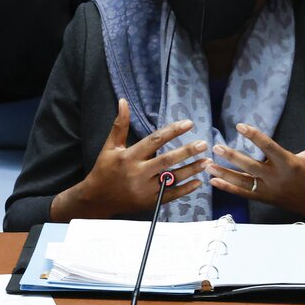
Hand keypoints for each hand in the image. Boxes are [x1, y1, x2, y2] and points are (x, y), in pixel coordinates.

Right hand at [51, 99, 209, 220]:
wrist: (97, 198)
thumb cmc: (104, 169)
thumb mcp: (110, 147)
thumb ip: (120, 125)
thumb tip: (123, 101)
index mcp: (129, 157)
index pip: (155, 141)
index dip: (172, 131)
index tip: (189, 123)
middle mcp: (138, 173)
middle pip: (167, 160)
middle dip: (187, 151)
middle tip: (204, 144)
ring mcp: (144, 189)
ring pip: (172, 178)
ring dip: (191, 170)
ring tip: (206, 162)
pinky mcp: (149, 202)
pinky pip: (171, 195)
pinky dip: (185, 189)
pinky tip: (198, 182)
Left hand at [207, 105, 304, 222]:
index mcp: (289, 163)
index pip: (268, 147)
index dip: (254, 136)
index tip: (240, 126)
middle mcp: (277, 177)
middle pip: (251, 166)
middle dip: (232, 156)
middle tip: (216, 146)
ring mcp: (269, 190)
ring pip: (243, 182)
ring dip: (224, 174)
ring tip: (207, 165)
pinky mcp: (264, 198)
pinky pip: (243, 193)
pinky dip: (228, 188)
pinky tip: (214, 181)